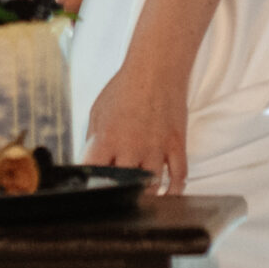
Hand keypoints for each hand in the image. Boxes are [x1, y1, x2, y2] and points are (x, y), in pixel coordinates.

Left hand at [85, 53, 189, 189]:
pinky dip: (174, 191)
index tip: (94, 195)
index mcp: (107, 139)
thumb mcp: (97, 111)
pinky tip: (167, 195)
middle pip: (125, 187)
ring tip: (141, 199)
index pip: (96, 176)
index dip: (94, 188)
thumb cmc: (125, 87)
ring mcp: (156, 148)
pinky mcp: (176, 145)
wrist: (156, 68)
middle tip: (119, 199)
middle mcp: (131, 147)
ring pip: (152, 187)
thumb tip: (89, 164)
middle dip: (121, 195)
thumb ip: (93, 140)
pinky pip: (178, 177)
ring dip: (146, 196)